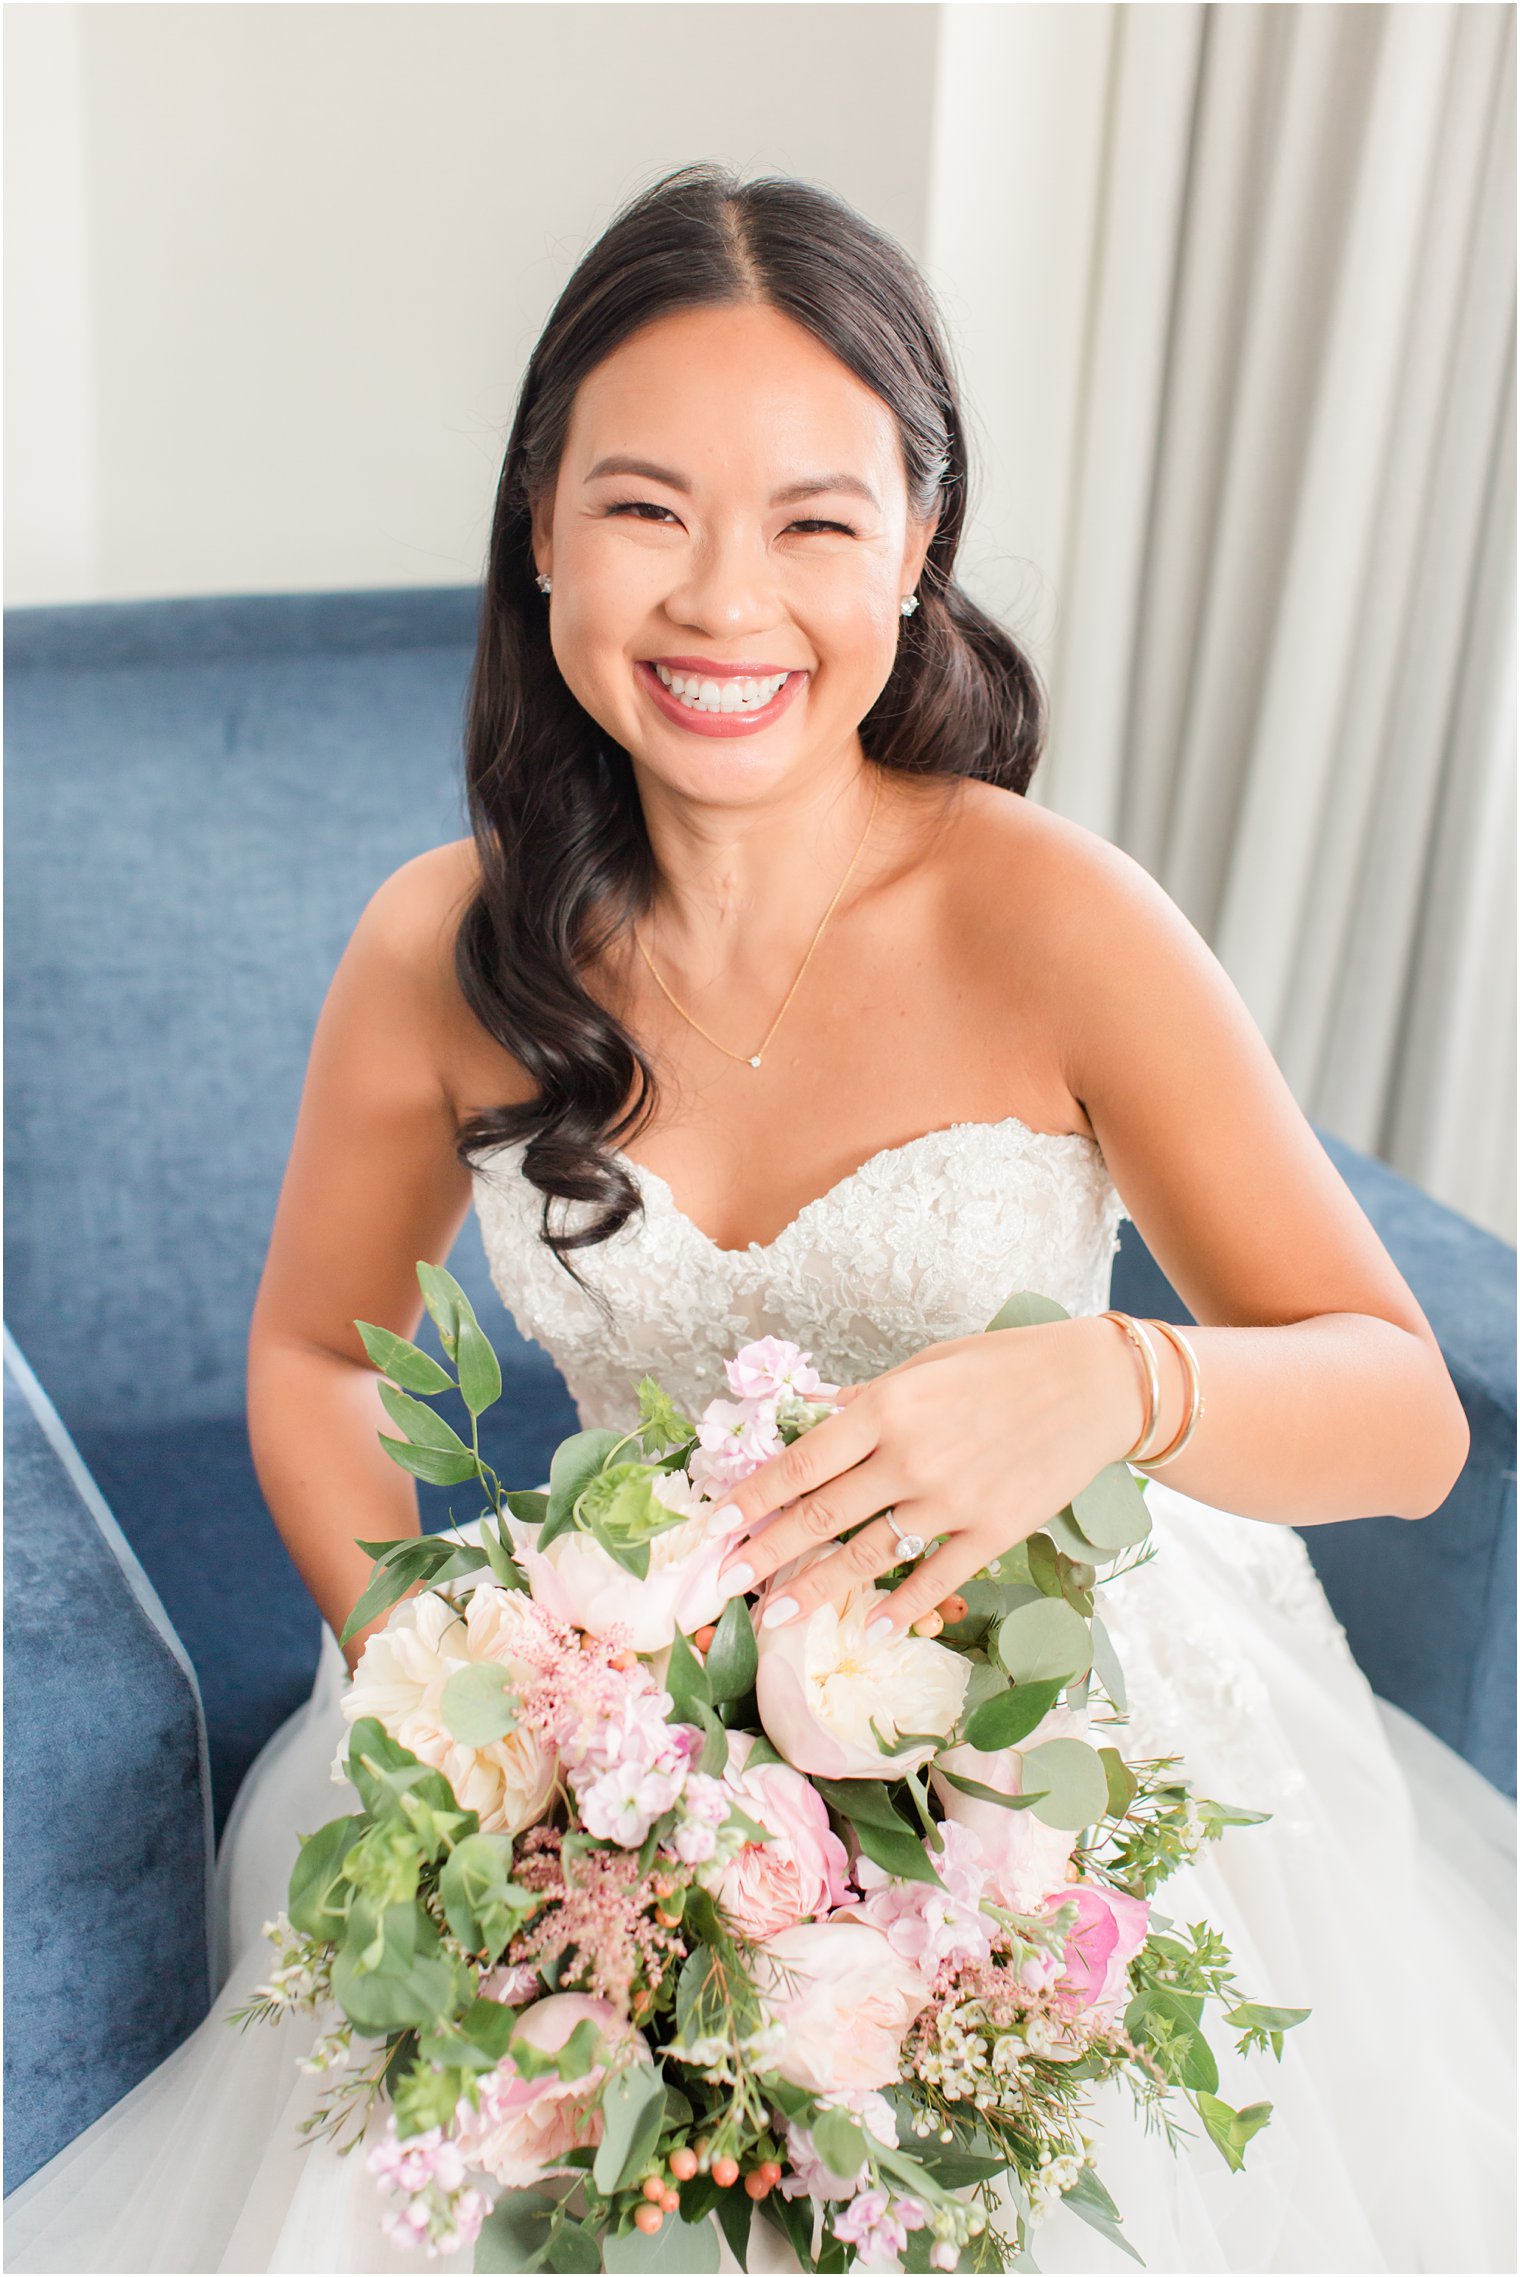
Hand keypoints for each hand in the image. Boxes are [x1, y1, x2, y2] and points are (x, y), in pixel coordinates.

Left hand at [714, 1315, 1141, 1638]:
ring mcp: (952, 1501)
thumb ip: (865, 1399)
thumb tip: (808, 1416)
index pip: (802, 1463)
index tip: (718, 1526)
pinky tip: (872, 1629)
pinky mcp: (994, 1531)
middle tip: (723, 1584)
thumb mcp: (926, 1366)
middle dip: (766, 1554)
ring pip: (868, 1556)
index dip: (754, 1498)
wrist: (1095, 1386)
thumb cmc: (1005, 1365)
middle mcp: (910, 1458)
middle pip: (821, 1516)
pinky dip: (902, 1607)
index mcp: (888, 1408)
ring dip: (816, 1590)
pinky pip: (936, 1577)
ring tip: (777, 1617)